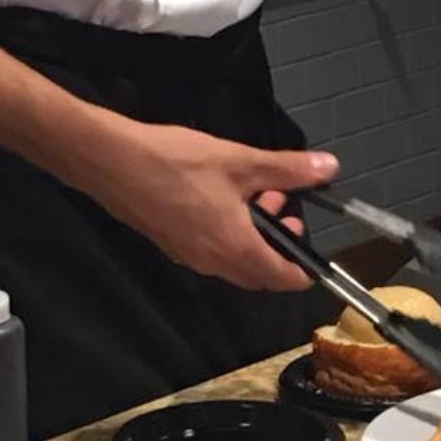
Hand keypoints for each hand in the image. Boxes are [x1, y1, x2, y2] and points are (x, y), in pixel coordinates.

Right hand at [66, 115, 338, 290]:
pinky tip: (226, 197)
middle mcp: (214, 262)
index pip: (281, 278)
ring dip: (255, 236)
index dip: (304, 272)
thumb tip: (330, 167)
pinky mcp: (172, 244)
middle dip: (280, 247)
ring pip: (235, 260)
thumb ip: (288, 169)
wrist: (110, 162)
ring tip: (258, 194)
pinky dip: (231, 233)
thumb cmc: (177, 163)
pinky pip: (213, 251)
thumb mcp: (241, 162)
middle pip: (260, 273)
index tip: (315, 256)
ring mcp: (190, 256)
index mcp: (236, 248)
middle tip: (285, 210)